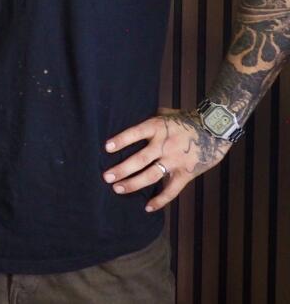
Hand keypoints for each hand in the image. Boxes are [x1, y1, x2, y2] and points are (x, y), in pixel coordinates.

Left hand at [102, 108, 231, 211]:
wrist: (215, 129)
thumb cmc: (187, 119)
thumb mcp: (166, 113)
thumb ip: (150, 118)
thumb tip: (132, 116)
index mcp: (157, 127)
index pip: (135, 133)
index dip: (121, 140)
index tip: (106, 148)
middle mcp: (164, 145)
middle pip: (140, 159)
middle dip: (122, 169)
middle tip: (106, 177)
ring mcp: (175, 160)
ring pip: (151, 175)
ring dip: (133, 184)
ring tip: (117, 189)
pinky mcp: (186, 173)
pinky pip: (172, 190)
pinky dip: (160, 200)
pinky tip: (147, 207)